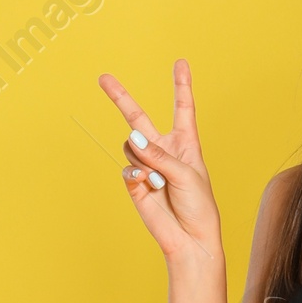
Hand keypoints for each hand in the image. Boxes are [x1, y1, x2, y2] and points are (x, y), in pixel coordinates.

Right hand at [100, 58, 220, 263]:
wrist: (190, 239)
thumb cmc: (199, 207)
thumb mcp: (187, 174)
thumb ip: (160, 154)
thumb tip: (132, 137)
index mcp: (185, 144)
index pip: (183, 108)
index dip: (181, 85)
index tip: (180, 63)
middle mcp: (163, 150)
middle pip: (138, 117)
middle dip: (120, 97)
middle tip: (103, 78)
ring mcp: (147, 165)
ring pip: (131, 145)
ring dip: (144, 158)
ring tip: (159, 179)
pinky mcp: (135, 182)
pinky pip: (128, 167)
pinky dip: (137, 172)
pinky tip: (147, 182)